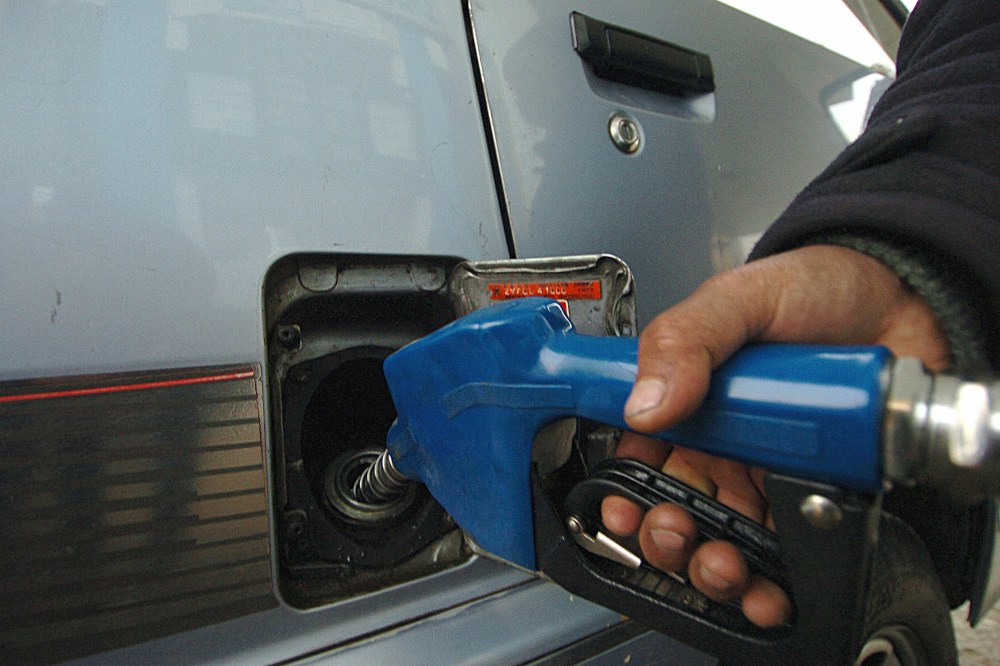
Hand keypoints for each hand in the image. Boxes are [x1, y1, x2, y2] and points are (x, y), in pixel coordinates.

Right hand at [601, 244, 950, 626]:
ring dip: (714, 568)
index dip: (622, 490)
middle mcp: (729, 443)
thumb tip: (647, 401)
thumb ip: (688, 338)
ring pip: (727, 539)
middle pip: (679, 508)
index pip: (641, 455)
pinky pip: (792, 552)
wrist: (913, 302)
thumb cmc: (823, 288)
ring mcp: (776, 473)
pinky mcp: (825, 495)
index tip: (619, 511)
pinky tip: (770, 587)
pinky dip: (775, 583)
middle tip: (674, 532)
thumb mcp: (743, 296)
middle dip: (665, 537)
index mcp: (696, 400)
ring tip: (722, 564)